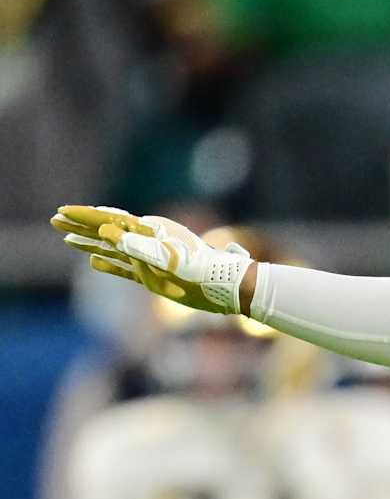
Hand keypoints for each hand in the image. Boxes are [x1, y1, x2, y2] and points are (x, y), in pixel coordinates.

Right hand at [52, 205, 251, 314]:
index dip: (85, 216)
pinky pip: (124, 269)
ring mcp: (150, 260)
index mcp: (151, 231)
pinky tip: (94, 263)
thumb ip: (139, 246)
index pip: (111, 220)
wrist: (225, 287)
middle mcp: (148, 241)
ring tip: (67, 238)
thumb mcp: (170, 259)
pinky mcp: (153, 277)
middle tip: (55, 219)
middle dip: (81, 225)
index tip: (63, 211)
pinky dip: (108, 265)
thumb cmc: (202, 271)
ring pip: (112, 249)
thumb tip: (107, 231)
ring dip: (90, 243)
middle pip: (107, 230)